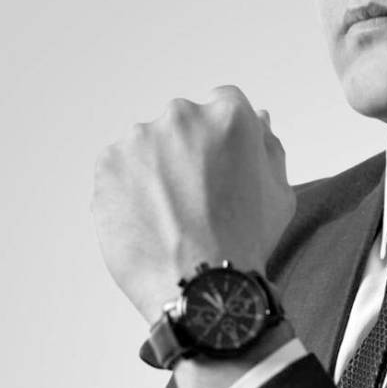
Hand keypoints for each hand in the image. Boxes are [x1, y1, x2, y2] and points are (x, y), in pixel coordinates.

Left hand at [92, 86, 296, 321]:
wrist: (199, 285)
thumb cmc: (247, 239)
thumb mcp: (279, 191)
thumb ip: (269, 146)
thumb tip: (259, 118)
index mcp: (230, 115)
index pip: (225, 103)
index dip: (223, 136)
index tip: (221, 164)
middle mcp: (183, 116)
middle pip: (184, 121)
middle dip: (189, 149)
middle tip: (197, 195)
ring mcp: (140, 138)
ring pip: (148, 143)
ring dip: (156, 167)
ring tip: (170, 213)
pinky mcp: (107, 163)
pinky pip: (119, 166)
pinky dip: (128, 187)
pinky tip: (149, 218)